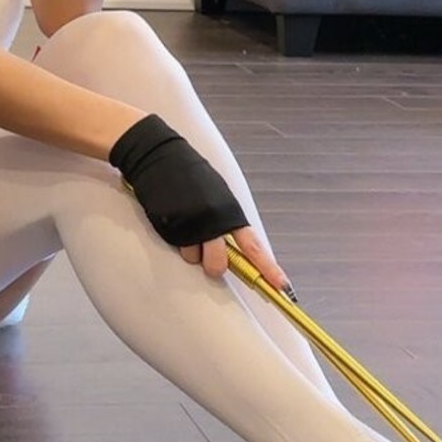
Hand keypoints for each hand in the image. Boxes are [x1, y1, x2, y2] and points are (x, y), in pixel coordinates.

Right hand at [110, 114, 295, 297]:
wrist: (159, 155)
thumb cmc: (190, 173)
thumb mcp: (217, 194)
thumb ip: (226, 221)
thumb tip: (236, 248)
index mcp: (229, 212)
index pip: (253, 247)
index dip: (269, 268)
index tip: (282, 286)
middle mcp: (213, 221)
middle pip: (219, 264)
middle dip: (214, 266)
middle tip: (209, 256)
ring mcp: (190, 225)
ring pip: (194, 258)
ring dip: (192, 250)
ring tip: (185, 226)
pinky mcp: (170, 227)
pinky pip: (176, 246)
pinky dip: (176, 239)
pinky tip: (173, 219)